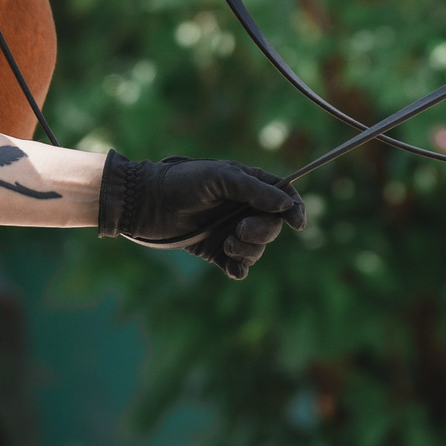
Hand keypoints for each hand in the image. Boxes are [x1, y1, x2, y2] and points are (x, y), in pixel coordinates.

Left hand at [96, 152, 305, 278]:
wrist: (148, 203)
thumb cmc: (183, 182)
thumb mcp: (221, 177)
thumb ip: (254, 190)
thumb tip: (287, 204)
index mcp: (248, 185)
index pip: (283, 196)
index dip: (294, 209)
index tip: (297, 223)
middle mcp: (243, 209)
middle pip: (272, 227)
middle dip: (261, 232)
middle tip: (239, 231)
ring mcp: (230, 231)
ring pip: (257, 249)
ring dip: (247, 250)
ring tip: (226, 243)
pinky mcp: (216, 251)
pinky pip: (239, 266)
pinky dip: (239, 268)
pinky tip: (231, 267)